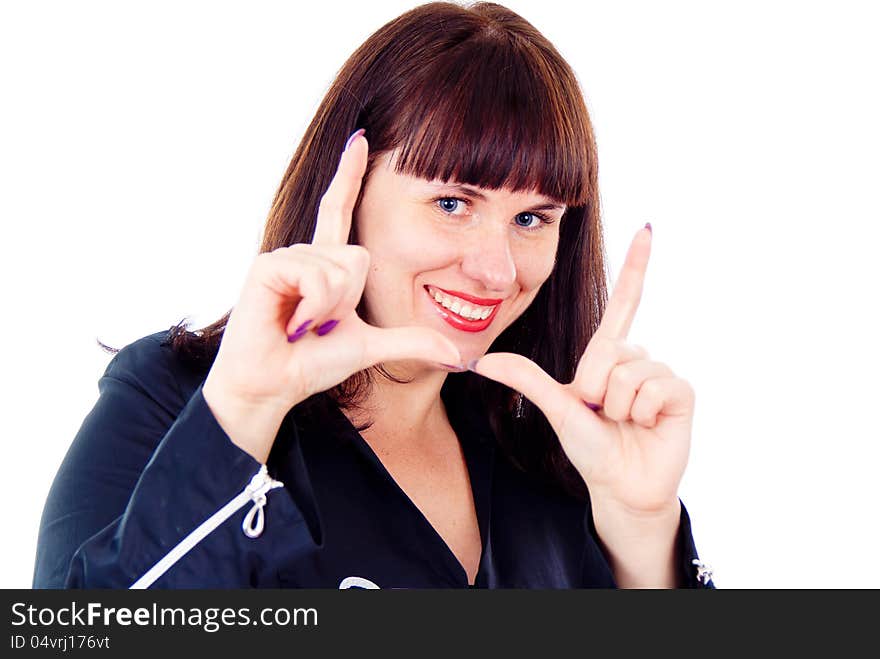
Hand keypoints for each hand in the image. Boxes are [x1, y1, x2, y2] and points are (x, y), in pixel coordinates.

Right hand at [202, 131, 461, 461]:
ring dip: (329, 310)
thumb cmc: (313, 363)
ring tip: (303, 326)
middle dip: (349, 301)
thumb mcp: (370, 346)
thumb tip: (458, 356)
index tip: (361, 138)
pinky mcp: (268, 266)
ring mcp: (286, 256)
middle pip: (359, 256)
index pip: (340, 208)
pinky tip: (292, 323)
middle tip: (320, 326)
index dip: (350, 174)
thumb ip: (411, 342)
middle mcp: (308, 253)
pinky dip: (314, 308)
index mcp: (328, 263)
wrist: (273, 384)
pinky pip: (317, 277)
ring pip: (340, 269)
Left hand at [469, 225, 693, 516]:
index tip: (647, 228)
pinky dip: (640, 413)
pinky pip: (653, 387)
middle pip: (608, 350)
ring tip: (624, 422)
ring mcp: (660, 373)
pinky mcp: (681, 392)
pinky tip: (646, 425)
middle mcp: (636, 357)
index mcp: (608, 354)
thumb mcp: (557, 407)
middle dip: (595, 389)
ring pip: (628, 372)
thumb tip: (478, 361)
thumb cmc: (590, 447)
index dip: (635, 266)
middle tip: (603, 414)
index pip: (624, 302)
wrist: (621, 486)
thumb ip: (525, 379)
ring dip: (617, 406)